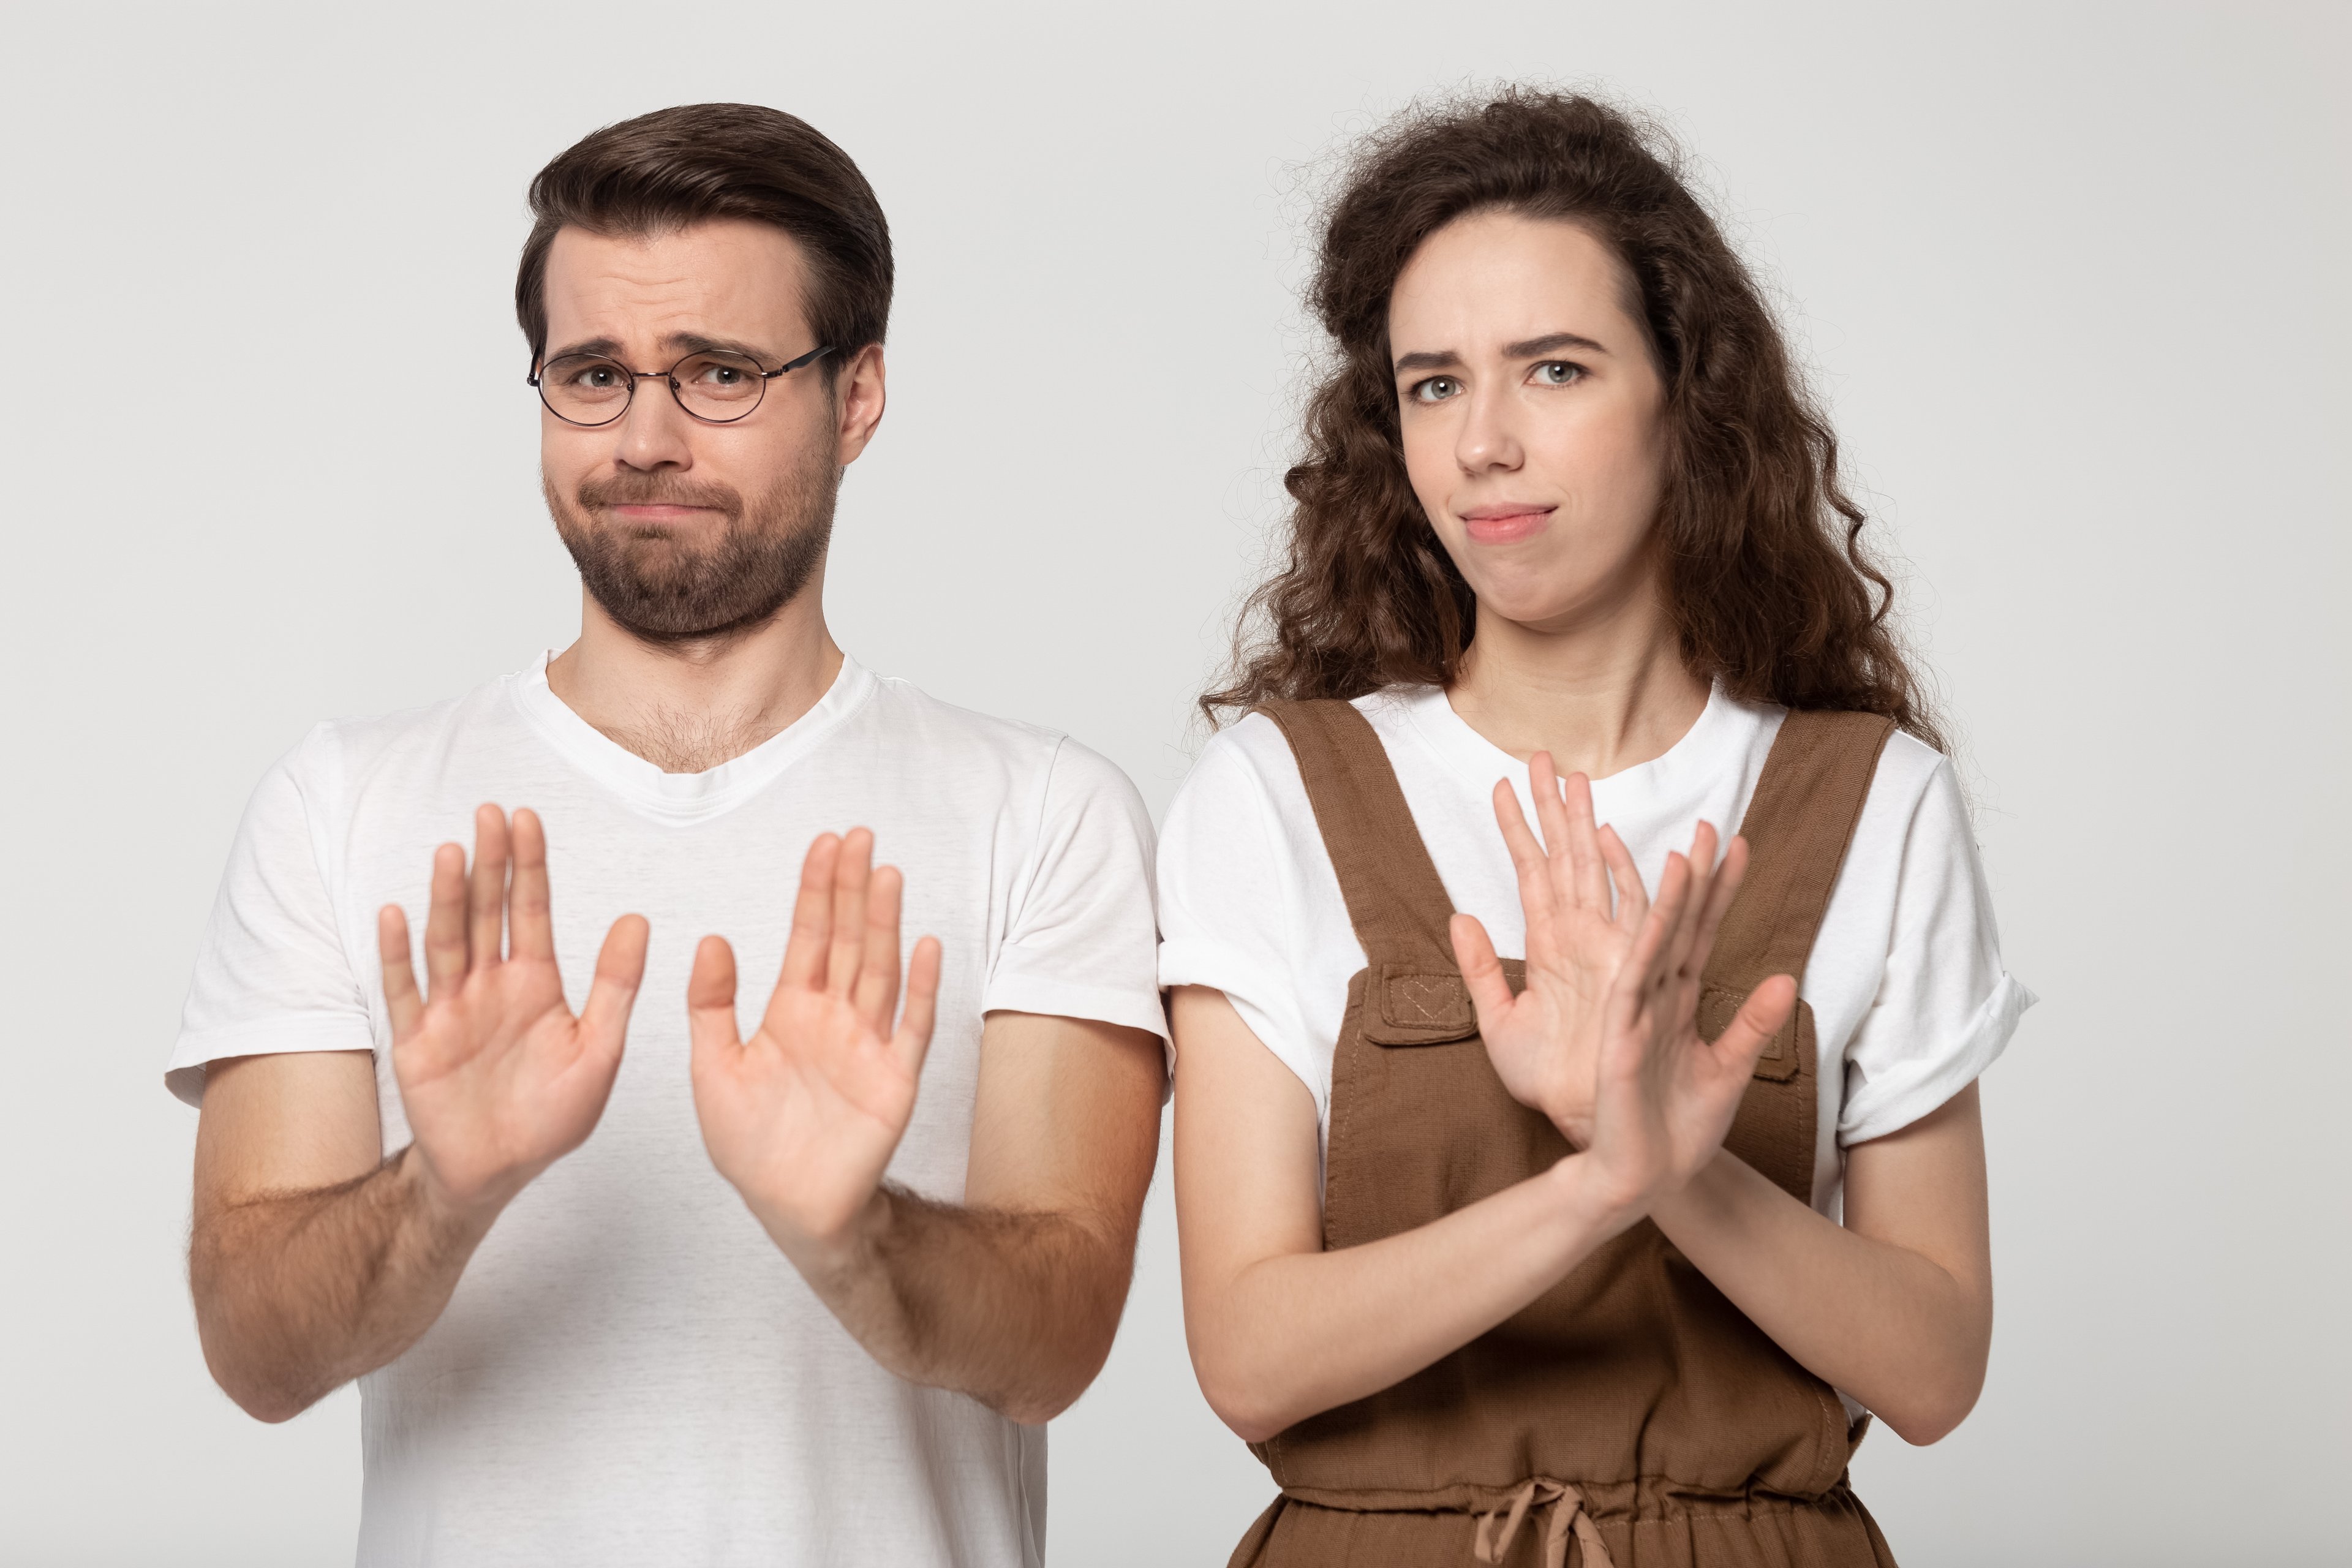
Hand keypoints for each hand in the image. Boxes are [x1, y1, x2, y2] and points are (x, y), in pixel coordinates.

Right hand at [379, 806, 648, 1219]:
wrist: (501, 1172)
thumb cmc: (552, 1114)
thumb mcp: (600, 1050)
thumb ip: (616, 986)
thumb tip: (638, 919)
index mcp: (535, 982)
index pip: (530, 910)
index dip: (529, 866)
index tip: (526, 818)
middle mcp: (489, 986)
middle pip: (486, 913)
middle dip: (489, 864)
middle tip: (488, 813)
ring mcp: (450, 1011)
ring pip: (446, 942)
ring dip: (444, 898)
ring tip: (449, 852)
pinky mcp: (416, 1043)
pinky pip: (404, 993)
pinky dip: (396, 955)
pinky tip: (392, 914)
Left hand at [688, 829, 941, 1260]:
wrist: (787, 1208)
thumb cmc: (751, 1145)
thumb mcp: (712, 1070)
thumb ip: (711, 1007)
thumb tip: (710, 939)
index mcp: (792, 1011)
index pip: (808, 936)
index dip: (816, 890)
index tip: (824, 844)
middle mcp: (835, 1019)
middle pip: (847, 941)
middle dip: (853, 889)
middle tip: (860, 837)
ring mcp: (868, 1046)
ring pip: (879, 971)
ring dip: (884, 923)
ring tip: (887, 874)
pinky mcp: (894, 1081)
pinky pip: (911, 1027)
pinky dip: (921, 987)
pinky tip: (927, 946)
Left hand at [1451, 754, 1647, 1143]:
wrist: (1587, 1124)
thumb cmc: (1549, 1081)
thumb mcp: (1497, 1023)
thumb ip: (1479, 969)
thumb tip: (1457, 915)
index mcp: (1552, 946)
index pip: (1531, 873)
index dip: (1517, 829)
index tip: (1502, 784)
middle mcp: (1583, 938)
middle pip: (1566, 858)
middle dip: (1554, 808)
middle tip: (1543, 756)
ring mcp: (1610, 949)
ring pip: (1600, 874)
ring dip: (1588, 828)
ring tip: (1580, 779)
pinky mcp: (1632, 973)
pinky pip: (1634, 917)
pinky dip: (1630, 878)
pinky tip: (1613, 844)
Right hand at [1579, 828, 1795, 1214]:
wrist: (1648, 1178)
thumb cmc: (1681, 1129)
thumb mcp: (1729, 1071)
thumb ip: (1755, 1026)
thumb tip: (1790, 980)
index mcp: (1677, 1002)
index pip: (1702, 934)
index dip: (1720, 891)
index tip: (1740, 845)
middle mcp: (1654, 998)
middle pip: (1677, 925)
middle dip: (1697, 877)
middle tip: (1713, 823)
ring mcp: (1635, 1015)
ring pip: (1652, 945)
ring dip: (1670, 901)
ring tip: (1687, 855)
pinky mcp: (1621, 1040)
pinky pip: (1634, 986)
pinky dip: (1645, 950)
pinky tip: (1658, 918)